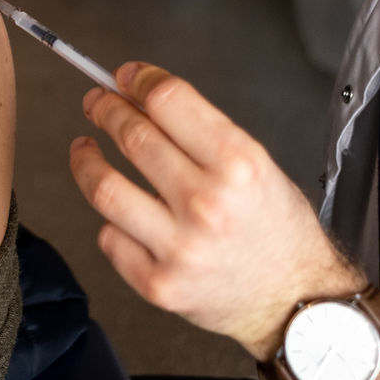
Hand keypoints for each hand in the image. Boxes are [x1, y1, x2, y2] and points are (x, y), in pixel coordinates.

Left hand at [69, 62, 365, 360]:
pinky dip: (110, 219)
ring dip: (86, 159)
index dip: (138, 80)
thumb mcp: (259, 166)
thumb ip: (202, 134)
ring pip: (104, 187)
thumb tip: (142, 100)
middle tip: (98, 104)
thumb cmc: (277, 230)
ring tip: (85, 148)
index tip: (124, 77)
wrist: (294, 303)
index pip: (169, 100)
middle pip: (132, 136)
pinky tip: (118, 210)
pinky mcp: (158, 283)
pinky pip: (110, 237)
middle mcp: (207, 204)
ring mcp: (179, 247)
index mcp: (239, 164)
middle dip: (106, 110)